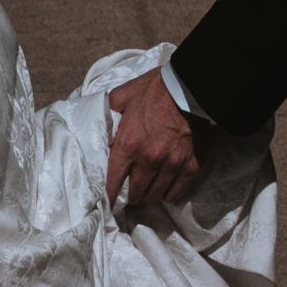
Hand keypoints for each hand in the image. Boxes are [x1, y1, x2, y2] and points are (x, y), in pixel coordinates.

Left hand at [106, 67, 208, 206]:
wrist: (190, 87)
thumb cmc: (155, 90)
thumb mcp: (123, 97)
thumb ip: (108, 114)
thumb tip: (95, 128)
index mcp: (129, 144)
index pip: (112, 181)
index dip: (108, 194)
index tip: (106, 199)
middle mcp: (149, 159)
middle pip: (135, 193)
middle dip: (128, 195)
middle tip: (127, 193)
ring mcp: (172, 164)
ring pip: (155, 195)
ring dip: (148, 195)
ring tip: (145, 190)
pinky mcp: (191, 165)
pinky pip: (176, 192)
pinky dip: (168, 193)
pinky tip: (164, 189)